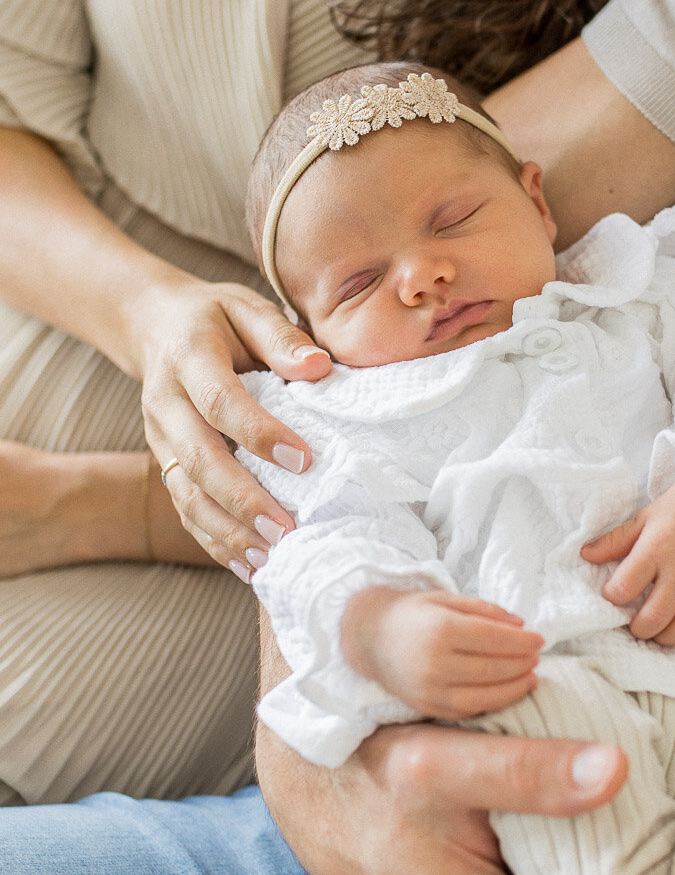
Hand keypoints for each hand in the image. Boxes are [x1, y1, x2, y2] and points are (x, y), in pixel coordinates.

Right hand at [131, 271, 331, 574]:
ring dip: (225, 531)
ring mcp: (158, 438)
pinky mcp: (163, 463)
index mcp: (188, 358)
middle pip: (198, 458)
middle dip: (241, 498)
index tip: (304, 459)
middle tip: (284, 529)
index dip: (260, 433)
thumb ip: (282, 339)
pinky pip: (183, 508)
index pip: (221, 402)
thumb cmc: (217, 318)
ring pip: (185, 493)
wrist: (155, 326)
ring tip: (268, 557)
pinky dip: (213, 540)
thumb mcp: (248, 309)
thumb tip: (320, 369)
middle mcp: (165, 403)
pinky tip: (247, 565)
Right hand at [341, 588, 543, 716]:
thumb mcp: (446, 599)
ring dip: (513, 689)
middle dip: (521, 663)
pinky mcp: (427, 707)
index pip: (493, 638)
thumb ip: (484, 610)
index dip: (522, 641)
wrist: (369, 638)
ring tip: (531, 678)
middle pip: (491, 668)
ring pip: (483, 697)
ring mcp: (429, 690)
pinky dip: (492, 704)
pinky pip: (467, 711)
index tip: (540, 639)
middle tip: (537, 657)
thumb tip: (521, 625)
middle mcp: (434, 663)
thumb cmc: (413, 614)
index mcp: (440, 630)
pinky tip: (507, 692)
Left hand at [580, 453, 674, 649]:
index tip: (612, 596)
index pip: (625, 587)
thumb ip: (614, 541)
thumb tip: (584, 555)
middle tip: (635, 627)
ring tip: (660, 635)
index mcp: (655, 549)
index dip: (613, 597)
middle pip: (656, 615)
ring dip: (670, 638)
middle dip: (640, 630)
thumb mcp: (642, 519)